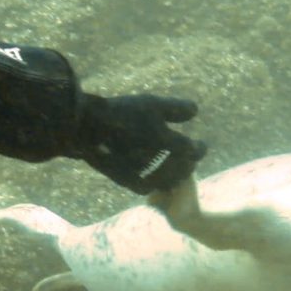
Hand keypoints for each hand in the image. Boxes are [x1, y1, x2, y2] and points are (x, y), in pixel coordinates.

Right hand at [74, 93, 207, 193]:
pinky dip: (155, 182)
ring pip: (168, 181)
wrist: (89, 130)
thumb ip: (177, 109)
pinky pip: (148, 186)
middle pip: (183, 169)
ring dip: (175, 175)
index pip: (194, 151)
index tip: (201, 145)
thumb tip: (195, 111)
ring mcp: (144, 176)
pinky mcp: (128, 182)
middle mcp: (160, 164)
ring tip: (175, 169)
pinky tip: (154, 176)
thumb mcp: (152, 104)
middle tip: (190, 159)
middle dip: (189, 164)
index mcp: (170, 144)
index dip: (200, 148)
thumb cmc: (124, 113)